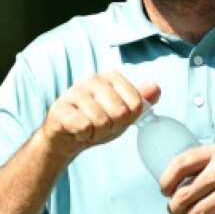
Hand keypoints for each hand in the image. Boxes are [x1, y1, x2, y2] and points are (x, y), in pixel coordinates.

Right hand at [40, 72, 159, 160]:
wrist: (67, 137)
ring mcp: (74, 92)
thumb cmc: (98, 121)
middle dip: (112, 127)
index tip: (116, 118)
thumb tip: (155, 87)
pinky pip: (83, 127)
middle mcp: (92, 79)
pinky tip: (77, 131)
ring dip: (97, 133)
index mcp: (111, 76)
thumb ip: (143, 100)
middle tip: (101, 125)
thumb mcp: (125, 112)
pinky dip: (83, 136)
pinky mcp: (59, 108)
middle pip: (120, 112)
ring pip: (101, 121)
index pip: (136, 103)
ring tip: (88, 128)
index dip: (129, 118)